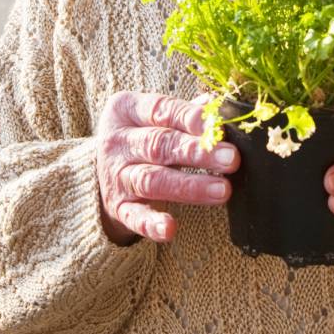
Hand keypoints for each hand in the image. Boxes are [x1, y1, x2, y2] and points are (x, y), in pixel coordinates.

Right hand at [94, 90, 238, 243]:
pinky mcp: (117, 207)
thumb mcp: (153, 116)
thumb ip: (184, 110)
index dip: (191, 119)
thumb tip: (218, 105)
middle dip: (197, 153)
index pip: (162, 110)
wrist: (101, 169)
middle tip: (232, 159)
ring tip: (222, 190)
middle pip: (159, 145)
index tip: (218, 128)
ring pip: (152, 180)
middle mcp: (118, 142)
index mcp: (127, 110)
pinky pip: (134, 216)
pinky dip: (151, 223)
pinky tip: (169, 229)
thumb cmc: (141, 135)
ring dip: (189, 186)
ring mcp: (116, 176)